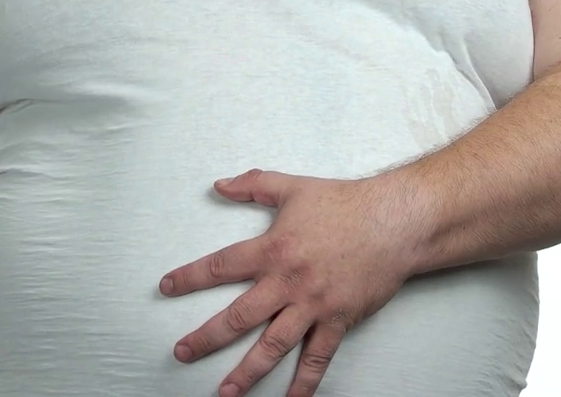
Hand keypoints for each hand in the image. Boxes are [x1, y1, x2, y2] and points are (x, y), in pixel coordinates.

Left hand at [158, 169, 427, 396]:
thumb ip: (254, 184)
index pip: (220, 267)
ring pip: (272, 346)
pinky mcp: (337, 320)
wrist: (395, 221)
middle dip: (206, 337)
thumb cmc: (346, 203)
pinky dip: (305, 383)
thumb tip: (220, 184)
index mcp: (273, 249)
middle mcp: (288, 282)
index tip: (165, 288)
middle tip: (182, 352)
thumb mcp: (293, 186)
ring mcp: (313, 305)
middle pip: (238, 317)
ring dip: (246, 372)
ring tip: (225, 392)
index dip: (189, 278)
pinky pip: (318, 358)